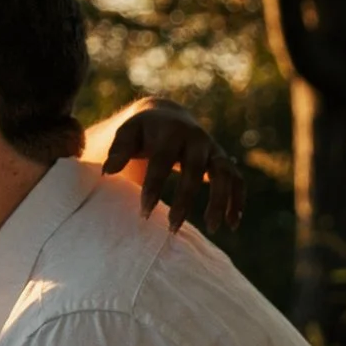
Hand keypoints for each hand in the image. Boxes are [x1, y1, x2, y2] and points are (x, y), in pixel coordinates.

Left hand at [97, 104, 244, 236]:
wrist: (166, 117)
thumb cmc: (141, 133)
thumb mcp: (127, 134)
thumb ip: (118, 150)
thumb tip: (108, 171)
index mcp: (170, 131)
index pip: (163, 161)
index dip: (154, 187)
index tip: (144, 214)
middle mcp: (196, 138)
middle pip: (195, 170)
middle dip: (185, 200)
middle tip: (172, 228)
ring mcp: (213, 149)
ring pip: (225, 173)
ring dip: (220, 201)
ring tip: (212, 228)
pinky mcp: (223, 161)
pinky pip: (237, 180)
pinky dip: (237, 201)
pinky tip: (232, 224)